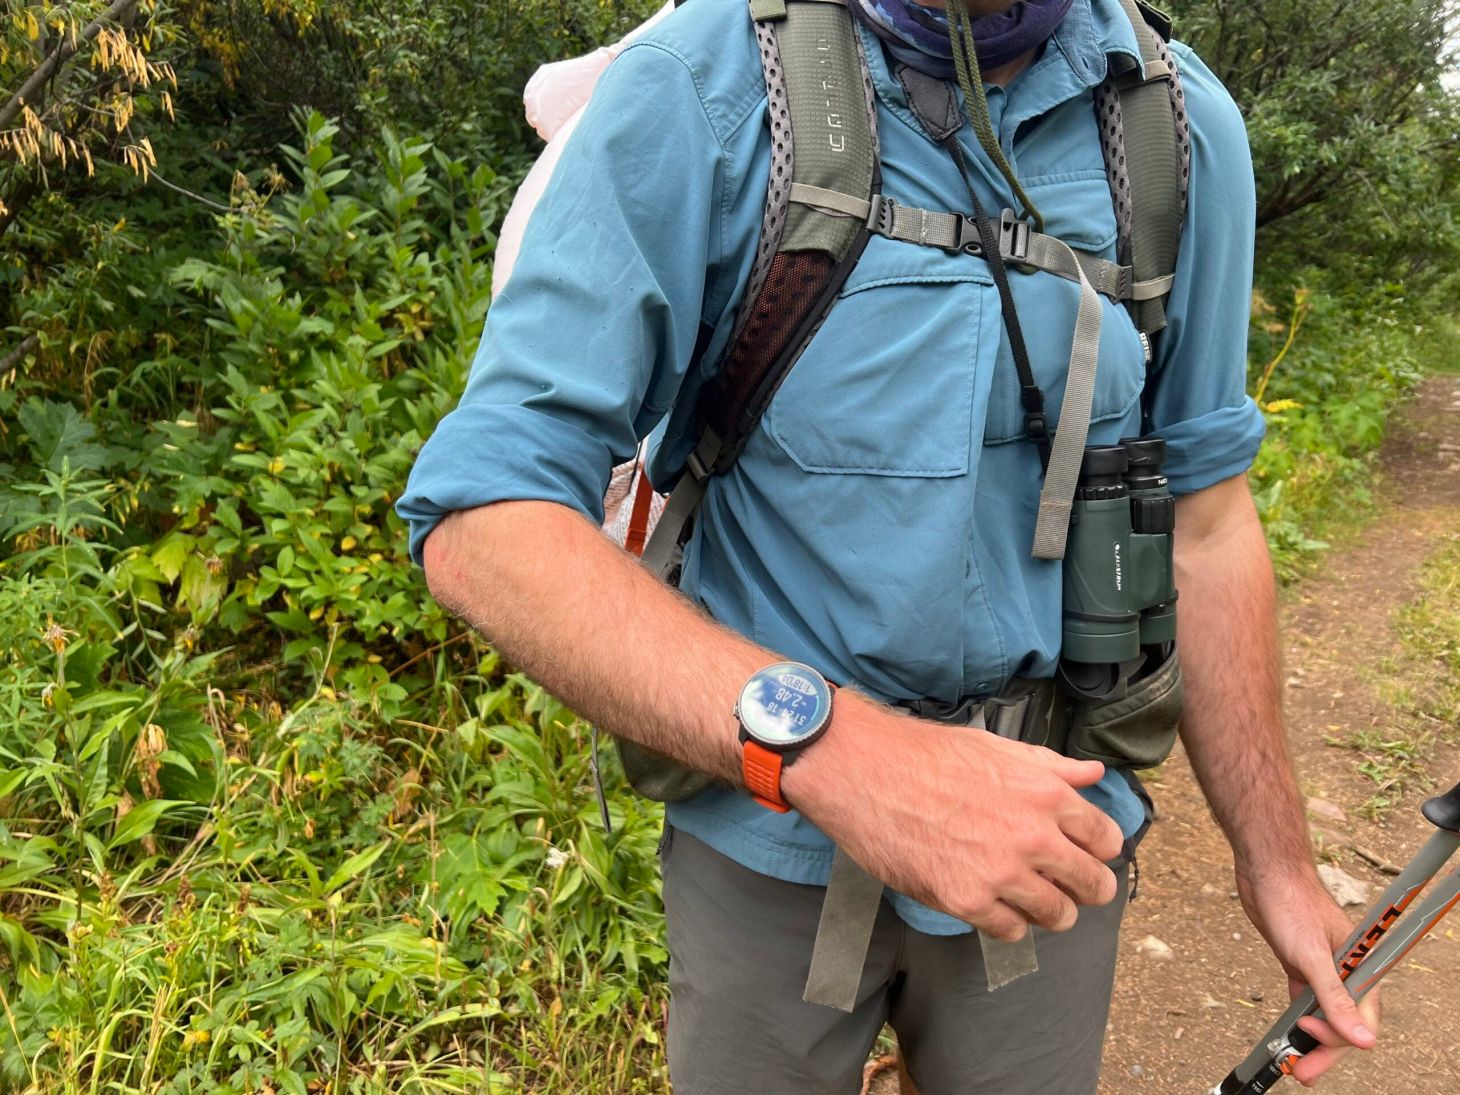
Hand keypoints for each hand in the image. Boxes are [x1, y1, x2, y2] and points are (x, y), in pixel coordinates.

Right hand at [783, 702, 1125, 940]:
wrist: (866, 771)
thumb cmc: (927, 754)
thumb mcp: (998, 747)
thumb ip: (1052, 766)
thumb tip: (1094, 774)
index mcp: (1046, 794)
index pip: (1106, 840)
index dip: (1098, 849)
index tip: (1085, 853)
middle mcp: (1033, 836)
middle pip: (1093, 885)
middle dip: (1086, 888)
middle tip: (1066, 886)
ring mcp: (1000, 873)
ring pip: (1058, 916)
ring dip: (1049, 910)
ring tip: (1029, 899)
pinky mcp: (965, 900)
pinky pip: (1010, 931)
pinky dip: (1006, 922)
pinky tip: (992, 903)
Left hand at [1237, 867, 1381, 1085]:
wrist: (1267, 872)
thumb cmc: (1293, 904)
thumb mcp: (1312, 956)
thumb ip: (1335, 998)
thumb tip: (1362, 1041)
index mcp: (1360, 969)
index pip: (1361, 1020)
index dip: (1337, 1038)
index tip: (1308, 1040)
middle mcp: (1346, 972)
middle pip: (1342, 1023)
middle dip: (1323, 1049)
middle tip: (1301, 1072)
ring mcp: (1323, 969)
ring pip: (1323, 1014)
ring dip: (1311, 1037)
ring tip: (1294, 1060)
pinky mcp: (1301, 964)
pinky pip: (1306, 999)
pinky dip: (1299, 1017)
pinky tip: (1291, 1031)